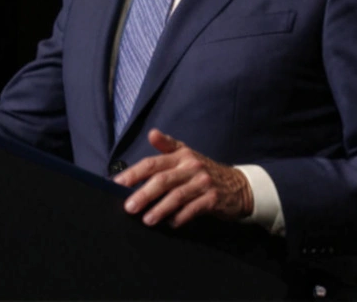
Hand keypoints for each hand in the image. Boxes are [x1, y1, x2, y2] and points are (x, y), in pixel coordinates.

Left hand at [113, 128, 253, 227]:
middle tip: (128, 207)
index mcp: (182, 155)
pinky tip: (171, 224)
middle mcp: (191, 166)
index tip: (117, 184)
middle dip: (144, 193)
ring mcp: (203, 183)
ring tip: (147, 219)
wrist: (239, 186)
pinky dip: (181, 217)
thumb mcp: (187, 154)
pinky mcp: (213, 199)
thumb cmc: (205, 171)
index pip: (153, 163)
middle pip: (163, 179)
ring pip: (177, 195)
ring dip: (160, 209)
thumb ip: (167, 146)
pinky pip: (193, 209)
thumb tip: (151, 133)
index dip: (134, 173)